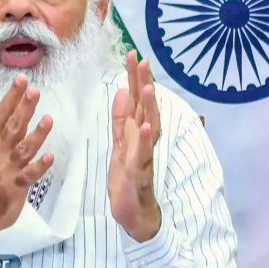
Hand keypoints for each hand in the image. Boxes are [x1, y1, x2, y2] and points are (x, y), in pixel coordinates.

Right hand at [0, 74, 53, 244]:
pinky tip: (50, 157)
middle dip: (23, 109)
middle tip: (34, 90)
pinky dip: (39, 166)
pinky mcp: (16, 186)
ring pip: (23, 149)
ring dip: (36, 135)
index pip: (0, 113)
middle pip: (12, 127)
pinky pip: (29, 175)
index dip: (11, 96)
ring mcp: (7, 168)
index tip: (21, 79)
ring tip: (48, 119)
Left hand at [108, 51, 161, 241]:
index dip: (135, 78)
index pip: (135, 100)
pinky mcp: (139, 173)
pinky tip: (144, 126)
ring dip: (148, 106)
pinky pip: (143, 154)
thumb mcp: (120, 143)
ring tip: (146, 86)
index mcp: (135, 132)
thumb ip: (121, 119)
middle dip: (143, 83)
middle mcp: (143, 140)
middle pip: (145, 107)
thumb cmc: (127, 177)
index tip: (133, 55)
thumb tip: (122, 91)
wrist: (133, 212)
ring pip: (148, 126)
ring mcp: (143, 155)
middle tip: (143, 59)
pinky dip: (143, 140)